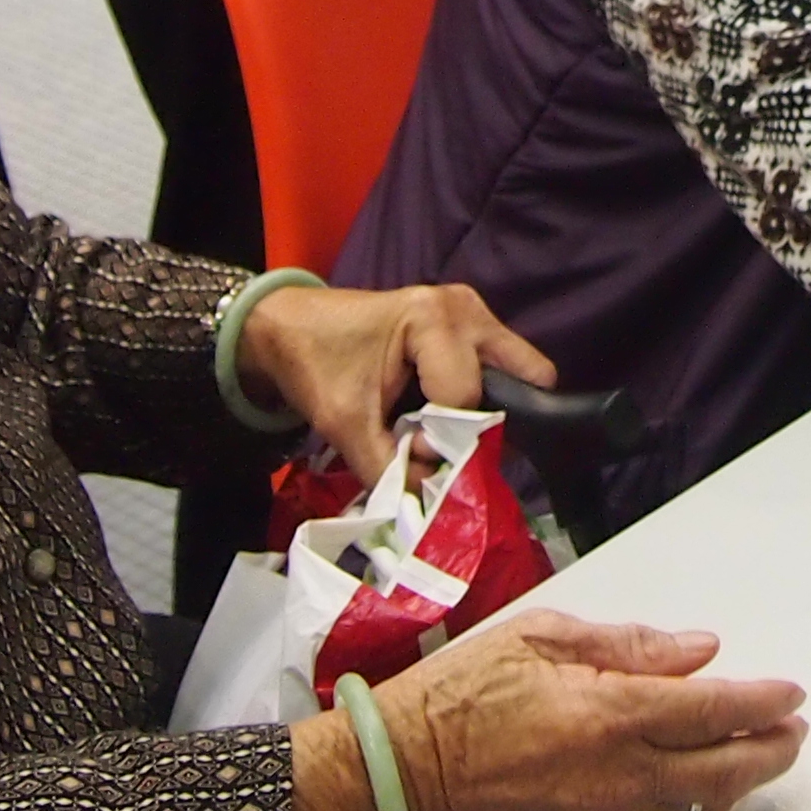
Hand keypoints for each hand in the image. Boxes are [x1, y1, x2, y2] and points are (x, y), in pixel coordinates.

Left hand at [242, 277, 554, 477]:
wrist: (290, 326)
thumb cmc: (315, 365)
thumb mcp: (344, 425)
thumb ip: (390, 470)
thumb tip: (434, 502)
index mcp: (434, 319)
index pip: (465, 398)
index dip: (442, 438)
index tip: (408, 450)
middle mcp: (466, 309)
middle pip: (520, 376)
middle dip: (490, 422)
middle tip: (452, 447)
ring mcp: (474, 311)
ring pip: (515, 372)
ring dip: (485, 411)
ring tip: (440, 430)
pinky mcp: (471, 322)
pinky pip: (498, 367)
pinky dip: (477, 396)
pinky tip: (440, 412)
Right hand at [376, 609, 807, 810]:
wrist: (403, 771)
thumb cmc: (458, 694)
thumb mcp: (542, 636)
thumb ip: (627, 645)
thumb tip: (697, 651)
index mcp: (610, 713)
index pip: (714, 711)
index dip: (763, 703)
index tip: (792, 693)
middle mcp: (618, 770)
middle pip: (723, 770)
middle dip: (771, 752)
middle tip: (797, 730)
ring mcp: (604, 806)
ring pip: (698, 797)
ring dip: (740, 774)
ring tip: (766, 747)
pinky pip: (660, 808)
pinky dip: (697, 788)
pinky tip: (704, 770)